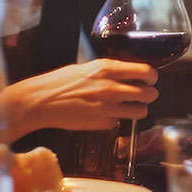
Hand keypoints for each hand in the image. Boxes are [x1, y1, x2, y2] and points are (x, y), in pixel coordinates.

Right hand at [0, 59, 158, 134]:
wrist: (39, 102)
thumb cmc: (60, 82)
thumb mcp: (87, 68)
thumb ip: (109, 70)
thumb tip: (129, 73)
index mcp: (107, 69)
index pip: (146, 72)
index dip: (152, 77)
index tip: (151, 79)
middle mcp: (111, 88)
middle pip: (149, 94)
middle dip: (150, 94)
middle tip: (144, 94)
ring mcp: (108, 107)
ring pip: (141, 111)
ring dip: (139, 109)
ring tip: (131, 107)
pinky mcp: (102, 123)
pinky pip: (119, 122)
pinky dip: (115, 119)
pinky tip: (104, 115)